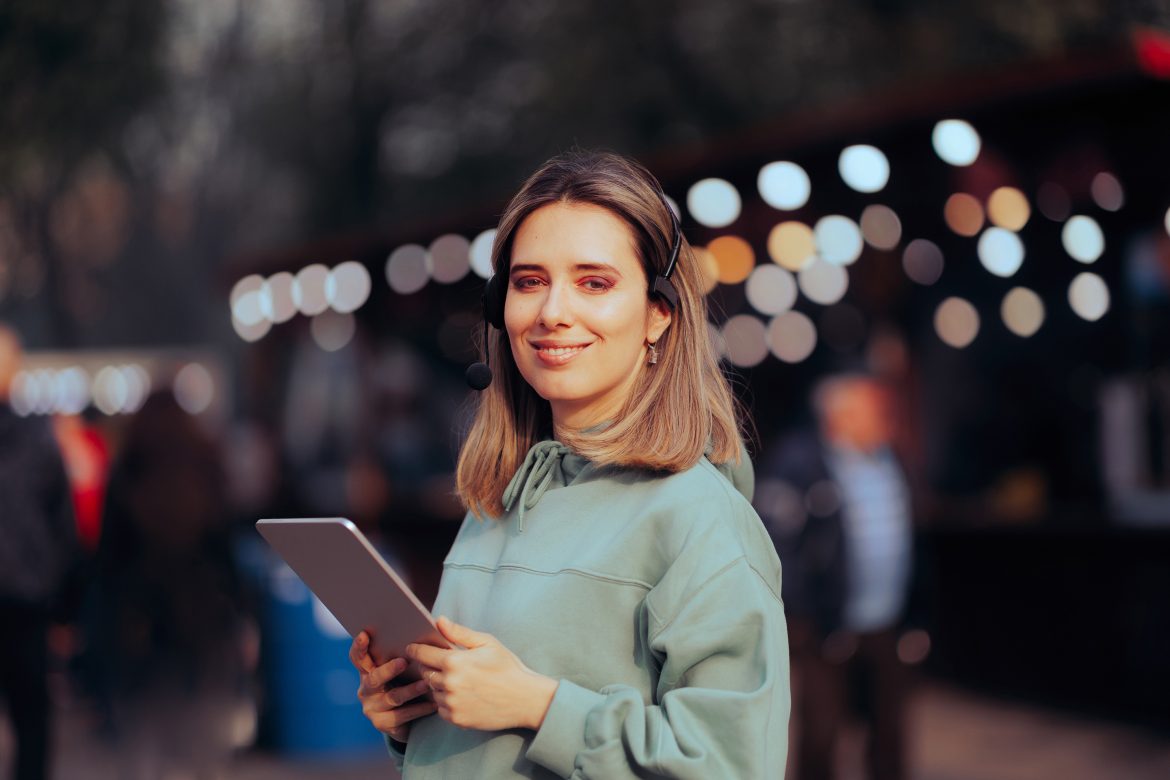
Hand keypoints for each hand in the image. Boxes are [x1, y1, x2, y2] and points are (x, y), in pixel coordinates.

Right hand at [350, 631, 436, 742]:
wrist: (409, 718)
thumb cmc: (408, 681)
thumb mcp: (403, 668)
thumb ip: (406, 651)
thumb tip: (430, 626)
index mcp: (368, 671)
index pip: (358, 658)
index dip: (359, 647)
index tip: (365, 634)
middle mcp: (366, 690)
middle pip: (374, 678)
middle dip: (389, 670)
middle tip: (404, 661)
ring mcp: (373, 708)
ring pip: (393, 697)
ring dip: (411, 690)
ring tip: (427, 683)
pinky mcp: (383, 724)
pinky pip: (403, 716)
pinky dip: (420, 709)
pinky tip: (433, 704)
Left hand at [407, 616, 557, 731]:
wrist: (525, 699)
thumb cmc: (507, 667)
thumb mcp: (486, 643)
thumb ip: (459, 632)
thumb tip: (438, 620)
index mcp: (454, 662)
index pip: (422, 654)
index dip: (415, 649)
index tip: (411, 648)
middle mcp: (449, 684)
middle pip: (424, 672)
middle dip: (428, 666)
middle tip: (441, 663)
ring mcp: (452, 704)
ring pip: (432, 691)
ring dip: (438, 684)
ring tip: (456, 680)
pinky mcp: (457, 719)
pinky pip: (440, 708)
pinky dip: (446, 701)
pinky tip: (461, 695)